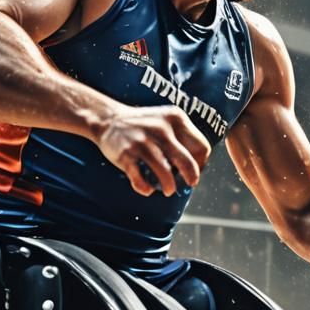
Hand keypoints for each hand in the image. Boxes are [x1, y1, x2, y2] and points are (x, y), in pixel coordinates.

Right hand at [95, 104, 211, 196]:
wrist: (108, 119)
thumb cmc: (144, 125)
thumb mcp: (167, 121)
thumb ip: (183, 138)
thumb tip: (199, 166)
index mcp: (176, 119)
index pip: (200, 146)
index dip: (201, 162)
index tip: (196, 170)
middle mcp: (161, 128)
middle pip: (186, 160)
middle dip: (191, 176)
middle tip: (191, 183)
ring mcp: (142, 141)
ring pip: (165, 171)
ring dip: (169, 185)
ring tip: (169, 190)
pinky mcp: (126, 153)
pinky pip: (139, 178)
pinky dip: (145, 187)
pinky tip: (147, 189)